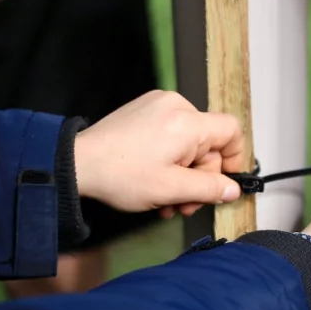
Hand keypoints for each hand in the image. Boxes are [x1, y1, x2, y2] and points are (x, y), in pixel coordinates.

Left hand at [74, 90, 243, 212]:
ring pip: (189, 142)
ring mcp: (157, 105)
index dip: (234, 158)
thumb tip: (232, 189)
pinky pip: (171, 134)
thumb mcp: (171, 190)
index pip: (231, 130)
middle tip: (185, 204)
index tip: (223, 182)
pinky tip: (156, 181)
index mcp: (187, 122)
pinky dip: (170, 158)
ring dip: (184, 173)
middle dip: (200, 177)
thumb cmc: (120, 175)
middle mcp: (175, 105)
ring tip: (167, 200)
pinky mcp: (144, 110)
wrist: (76, 163)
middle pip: (208, 141)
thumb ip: (208, 189)